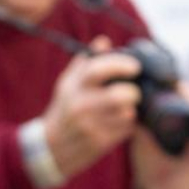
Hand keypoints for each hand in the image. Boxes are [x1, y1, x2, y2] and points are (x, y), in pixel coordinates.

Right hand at [41, 37, 141, 178]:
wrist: (52, 146)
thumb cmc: (66, 108)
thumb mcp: (69, 83)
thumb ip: (87, 62)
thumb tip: (104, 41)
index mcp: (73, 86)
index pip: (97, 69)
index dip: (120, 64)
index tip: (135, 66)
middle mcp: (80, 105)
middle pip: (119, 95)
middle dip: (133, 92)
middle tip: (134, 92)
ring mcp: (90, 126)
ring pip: (127, 114)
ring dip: (132, 109)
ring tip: (126, 107)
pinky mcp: (100, 142)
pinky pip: (127, 129)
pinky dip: (129, 124)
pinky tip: (121, 121)